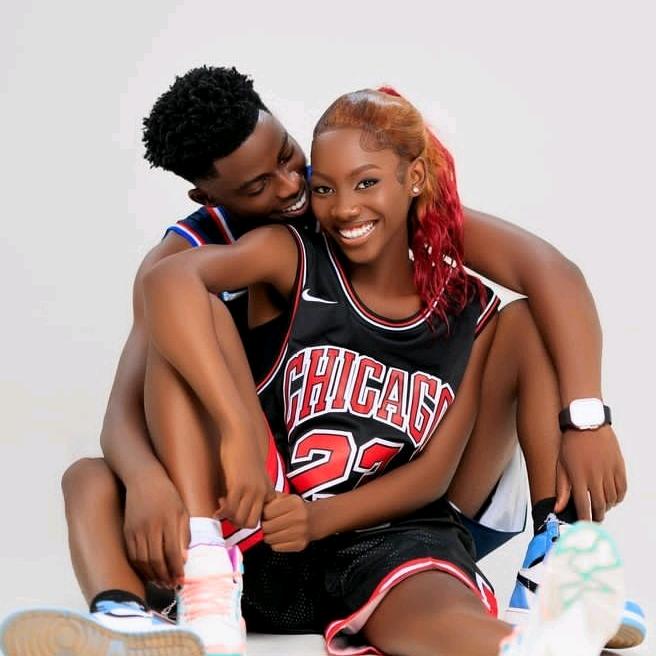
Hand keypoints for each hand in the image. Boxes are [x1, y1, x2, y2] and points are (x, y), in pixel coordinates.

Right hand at [123, 467, 189, 587]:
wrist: (143, 480)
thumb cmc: (167, 495)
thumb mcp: (182, 511)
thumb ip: (184, 534)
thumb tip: (183, 559)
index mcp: (169, 520)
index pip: (173, 552)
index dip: (177, 569)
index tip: (181, 579)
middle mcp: (152, 526)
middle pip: (156, 560)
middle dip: (164, 576)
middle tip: (171, 585)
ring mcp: (137, 529)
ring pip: (142, 561)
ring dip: (152, 575)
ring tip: (161, 582)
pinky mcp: (127, 531)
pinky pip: (132, 555)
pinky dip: (139, 567)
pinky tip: (148, 572)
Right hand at [217, 428, 273, 528]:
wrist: (242, 435)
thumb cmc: (246, 452)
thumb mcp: (258, 473)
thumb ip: (256, 488)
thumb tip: (245, 504)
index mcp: (268, 491)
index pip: (261, 518)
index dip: (247, 518)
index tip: (238, 510)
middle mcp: (262, 492)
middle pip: (251, 523)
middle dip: (237, 522)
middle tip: (228, 513)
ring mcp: (251, 490)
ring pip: (239, 519)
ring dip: (228, 517)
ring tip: (222, 506)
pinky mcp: (238, 485)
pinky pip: (229, 509)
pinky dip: (222, 511)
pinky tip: (218, 503)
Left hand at [262, 493, 313, 551]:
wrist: (314, 519)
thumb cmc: (295, 508)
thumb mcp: (286, 497)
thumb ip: (271, 498)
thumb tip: (256, 505)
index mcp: (294, 503)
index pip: (266, 512)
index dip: (263, 514)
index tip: (265, 514)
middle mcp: (299, 517)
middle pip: (267, 526)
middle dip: (264, 526)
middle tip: (267, 524)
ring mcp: (300, 532)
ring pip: (270, 539)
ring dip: (268, 535)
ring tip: (273, 530)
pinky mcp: (299, 544)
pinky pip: (276, 547)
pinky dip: (275, 543)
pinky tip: (280, 536)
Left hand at [555, 426, 626, 521]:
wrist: (585, 423)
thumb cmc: (570, 443)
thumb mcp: (561, 465)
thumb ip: (562, 489)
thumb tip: (557, 508)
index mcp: (578, 477)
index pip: (583, 506)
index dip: (584, 519)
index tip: (583, 525)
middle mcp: (594, 476)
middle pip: (599, 505)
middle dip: (596, 516)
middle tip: (594, 520)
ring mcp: (608, 471)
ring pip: (612, 499)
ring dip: (607, 507)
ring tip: (601, 509)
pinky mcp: (618, 466)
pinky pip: (622, 488)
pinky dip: (618, 497)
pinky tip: (613, 499)